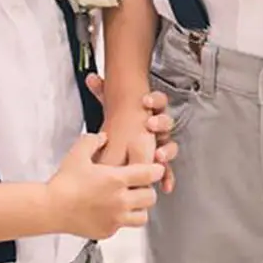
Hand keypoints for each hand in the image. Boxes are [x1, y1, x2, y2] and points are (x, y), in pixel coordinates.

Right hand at [47, 132, 164, 238]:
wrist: (51, 208)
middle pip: (151, 197)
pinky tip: (111, 211)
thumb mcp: (78, 153)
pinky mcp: (108, 231)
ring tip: (129, 202)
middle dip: (147, 190)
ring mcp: (116, 219)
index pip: (150, 174)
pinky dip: (122, 220)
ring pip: (143, 216)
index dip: (156, 170)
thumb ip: (94, 141)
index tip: (155, 169)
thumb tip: (104, 138)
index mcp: (117, 179)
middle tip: (138, 186)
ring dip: (139, 208)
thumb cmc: (64, 181)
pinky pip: (124, 226)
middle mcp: (121, 200)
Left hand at [86, 76, 177, 192]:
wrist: (122, 135)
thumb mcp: (111, 105)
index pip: (158, 101)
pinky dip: (168, 177)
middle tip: (151, 125)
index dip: (154, 100)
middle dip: (161, 124)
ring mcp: (161, 144)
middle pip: (167, 122)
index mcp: (151, 110)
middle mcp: (159, 127)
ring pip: (170, 145)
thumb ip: (102, 92)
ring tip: (158, 156)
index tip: (145, 100)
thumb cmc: (120, 120)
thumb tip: (91, 77)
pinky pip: (167, 170)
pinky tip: (165, 185)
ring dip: (166, 150)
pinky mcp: (159, 163)